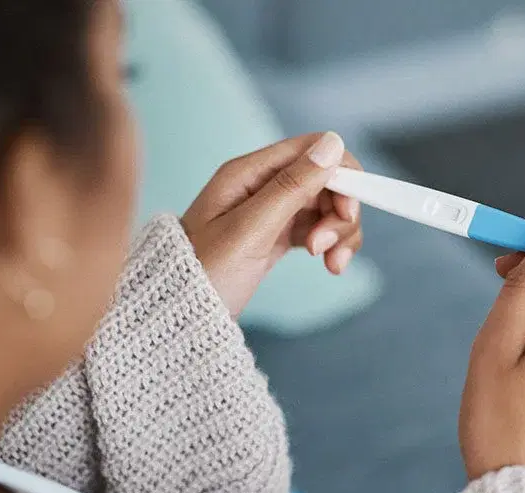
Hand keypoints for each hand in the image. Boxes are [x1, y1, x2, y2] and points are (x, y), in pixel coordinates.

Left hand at [182, 132, 362, 316]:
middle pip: (325, 180)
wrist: (178, 317)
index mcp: (249, 173)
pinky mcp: (276, 236)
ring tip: (331, 264)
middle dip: (340, 213)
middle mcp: (262, 185)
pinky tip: (330, 265)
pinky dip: (331, 244)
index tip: (346, 213)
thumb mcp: (250, 229)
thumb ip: (291, 186)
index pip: (313, 149)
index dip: (341, 176)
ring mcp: (270, 211)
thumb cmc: (204, 274)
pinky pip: (317, 228)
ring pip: (326, 207)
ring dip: (339, 233)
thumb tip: (332, 144)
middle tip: (328, 249)